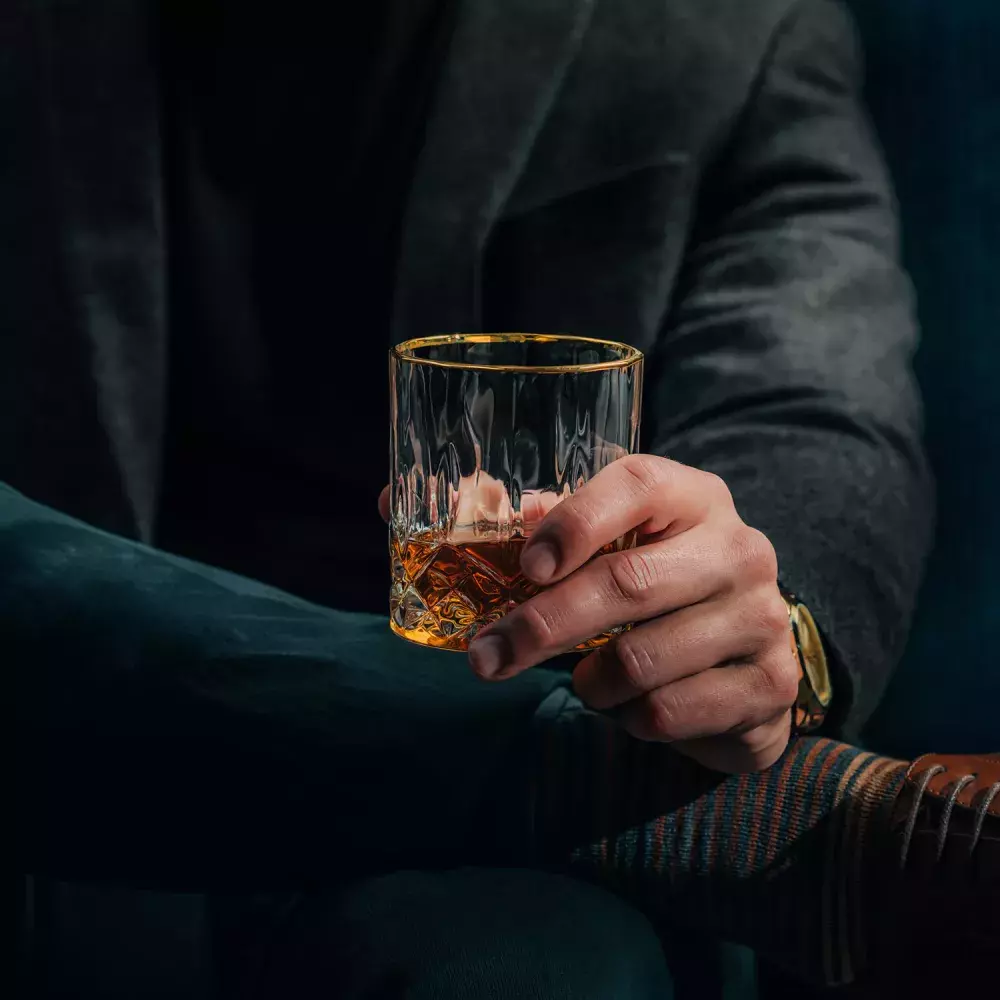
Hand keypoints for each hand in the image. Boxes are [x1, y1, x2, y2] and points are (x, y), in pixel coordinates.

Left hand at [466, 455, 799, 772]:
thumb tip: (506, 509)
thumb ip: (566, 524)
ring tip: (592, 680)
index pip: (638, 486)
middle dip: (542, 626)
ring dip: (591, 682)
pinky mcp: (770, 685)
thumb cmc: (663, 590)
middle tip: (487, 657)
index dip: (575, 524)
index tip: (529, 568)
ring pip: (639, 661)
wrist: (745, 659)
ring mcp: (762, 618)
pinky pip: (666, 711)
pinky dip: (630, 717)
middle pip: (627, 584)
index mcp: (697, 498)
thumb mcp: (623, 545)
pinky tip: (638, 703)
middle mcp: (739, 550)